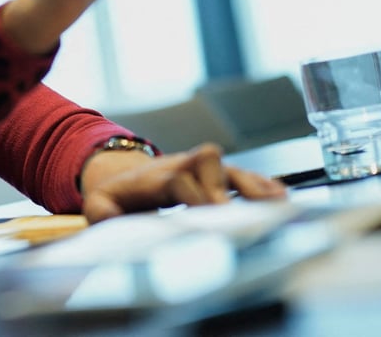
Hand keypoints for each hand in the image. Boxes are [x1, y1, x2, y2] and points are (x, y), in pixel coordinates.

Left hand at [79, 143, 286, 222]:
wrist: (127, 177)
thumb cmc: (116, 198)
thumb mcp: (99, 205)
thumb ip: (102, 213)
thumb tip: (109, 220)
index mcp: (154, 178)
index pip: (176, 179)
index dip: (193, 194)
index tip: (207, 214)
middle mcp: (182, 166)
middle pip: (207, 160)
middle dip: (222, 186)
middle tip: (234, 215)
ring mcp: (202, 170)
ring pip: (231, 167)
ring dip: (252, 184)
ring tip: (277, 205)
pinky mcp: (219, 176)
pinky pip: (246, 176)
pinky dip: (264, 187)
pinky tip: (281, 200)